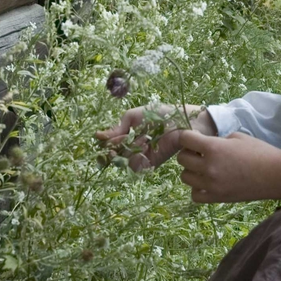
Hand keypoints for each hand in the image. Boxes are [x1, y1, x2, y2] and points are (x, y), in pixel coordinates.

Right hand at [94, 105, 216, 169]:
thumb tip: (98, 135)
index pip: (110, 145)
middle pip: (114, 156)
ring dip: (129, 150)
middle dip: (114, 148)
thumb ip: (117, 127)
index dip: (105, 145)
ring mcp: (142, 156)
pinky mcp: (151, 163)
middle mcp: (133, 147)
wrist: (182, 121)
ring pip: (124, 161)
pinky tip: (145, 146)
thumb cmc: (161, 114)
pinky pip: (136, 166)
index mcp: (128, 135)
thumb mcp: (134, 116)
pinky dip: (137, 157)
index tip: (101, 140)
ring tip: (141, 139)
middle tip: (120, 140)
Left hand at [167, 130, 280, 203]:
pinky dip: (197, 188)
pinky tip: (207, 182)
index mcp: (213, 148)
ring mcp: (210, 184)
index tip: (195, 137)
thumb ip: (218, 140)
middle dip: (189, 153)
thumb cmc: (260, 152)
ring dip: (191, 170)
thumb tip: (206, 143)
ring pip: (185, 177)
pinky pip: (194, 195)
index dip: (188, 136)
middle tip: (201, 152)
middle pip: (182, 159)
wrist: (275, 175)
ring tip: (205, 168)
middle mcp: (208, 167)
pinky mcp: (216, 198)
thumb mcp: (238, 137)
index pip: (185, 139)